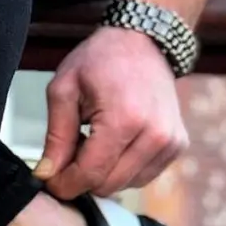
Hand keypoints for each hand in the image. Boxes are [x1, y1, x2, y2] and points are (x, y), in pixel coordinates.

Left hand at [34, 27, 188, 200]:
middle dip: (82, 177)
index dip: (64, 183)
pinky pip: (142, 176)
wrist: (144, 40)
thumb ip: (56, 136)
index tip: (49, 179)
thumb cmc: (101, 59)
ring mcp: (170, 142)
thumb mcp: (64, 89)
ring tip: (93, 141)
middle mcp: (155, 135)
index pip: (90, 174)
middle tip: (70, 151)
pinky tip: (114, 143)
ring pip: (126, 185)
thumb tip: (48, 175)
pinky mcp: (177, 146)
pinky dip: (123, 168)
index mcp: (125, 119)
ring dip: (104, 173)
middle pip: (108, 185)